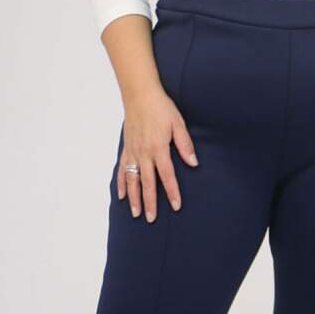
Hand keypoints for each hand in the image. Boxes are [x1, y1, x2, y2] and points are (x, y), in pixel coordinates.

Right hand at [118, 84, 198, 221]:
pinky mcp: (126, 148)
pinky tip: (122, 196)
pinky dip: (120, 184)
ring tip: (135, 213)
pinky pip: (121, 169)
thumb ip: (185, 144)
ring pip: (132, 180)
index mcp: (159, 148)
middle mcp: (144, 153)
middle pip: (147, 183)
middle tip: (151, 219)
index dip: (172, 192)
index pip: (167, 176)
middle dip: (150, 202)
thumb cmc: (161, 108)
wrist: (139, 95)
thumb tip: (193, 163)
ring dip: (134, 198)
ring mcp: (133, 152)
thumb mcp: (178, 123)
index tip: (176, 206)